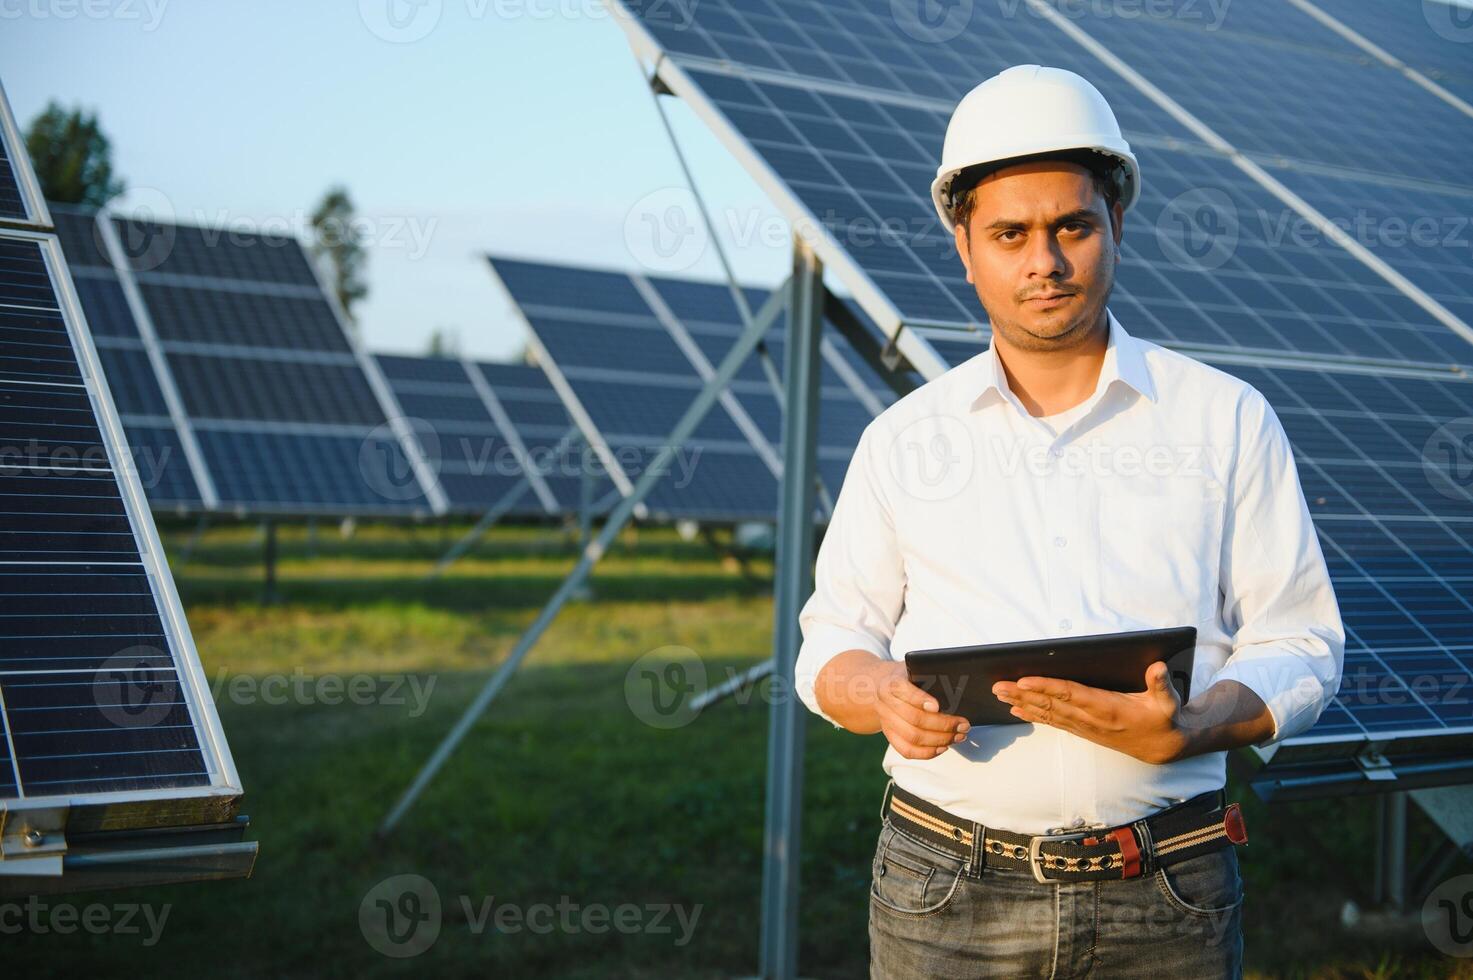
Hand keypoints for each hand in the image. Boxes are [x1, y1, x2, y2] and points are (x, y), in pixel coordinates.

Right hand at [865, 659, 970, 759]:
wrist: (885, 688)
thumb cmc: (909, 679)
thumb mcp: (917, 670)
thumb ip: (931, 678)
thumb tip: (955, 694)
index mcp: (892, 683)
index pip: (904, 691)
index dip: (920, 700)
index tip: (937, 706)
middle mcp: (885, 703)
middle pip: (914, 719)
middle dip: (943, 724)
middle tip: (963, 725)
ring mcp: (887, 722)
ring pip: (913, 737)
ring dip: (940, 739)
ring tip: (958, 736)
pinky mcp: (890, 737)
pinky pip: (907, 751)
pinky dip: (927, 752)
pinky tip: (943, 747)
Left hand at [991, 661, 1187, 764]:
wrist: (1163, 747)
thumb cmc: (1164, 719)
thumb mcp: (1169, 702)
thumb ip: (1161, 684)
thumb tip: (1158, 667)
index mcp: (1108, 708)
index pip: (1070, 694)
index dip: (1046, 687)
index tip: (1024, 680)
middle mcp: (1091, 719)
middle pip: (1051, 704)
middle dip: (1023, 694)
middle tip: (998, 686)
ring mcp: (1085, 726)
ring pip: (1048, 713)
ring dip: (1022, 704)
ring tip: (1000, 695)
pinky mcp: (1083, 730)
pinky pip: (1053, 722)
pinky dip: (1034, 714)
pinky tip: (1017, 709)